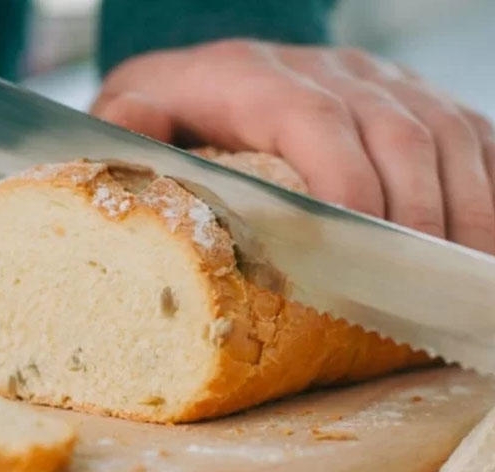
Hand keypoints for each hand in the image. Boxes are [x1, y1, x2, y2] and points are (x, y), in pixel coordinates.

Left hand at [92, 40, 494, 253]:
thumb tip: (127, 130)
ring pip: (443, 133)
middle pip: (393, 132)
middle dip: (412, 214)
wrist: (208, 76)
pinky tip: (478, 240)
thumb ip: (126, 127)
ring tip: (457, 279)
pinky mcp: (408, 98)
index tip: (355, 243)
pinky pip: (468, 133)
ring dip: (460, 209)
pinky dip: (483, 187)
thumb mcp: (132, 114)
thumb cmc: (171, 111)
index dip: (343, 179)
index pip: (312, 119)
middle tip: (414, 287)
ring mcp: (375, 82)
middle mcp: (326, 70)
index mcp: (253, 77)